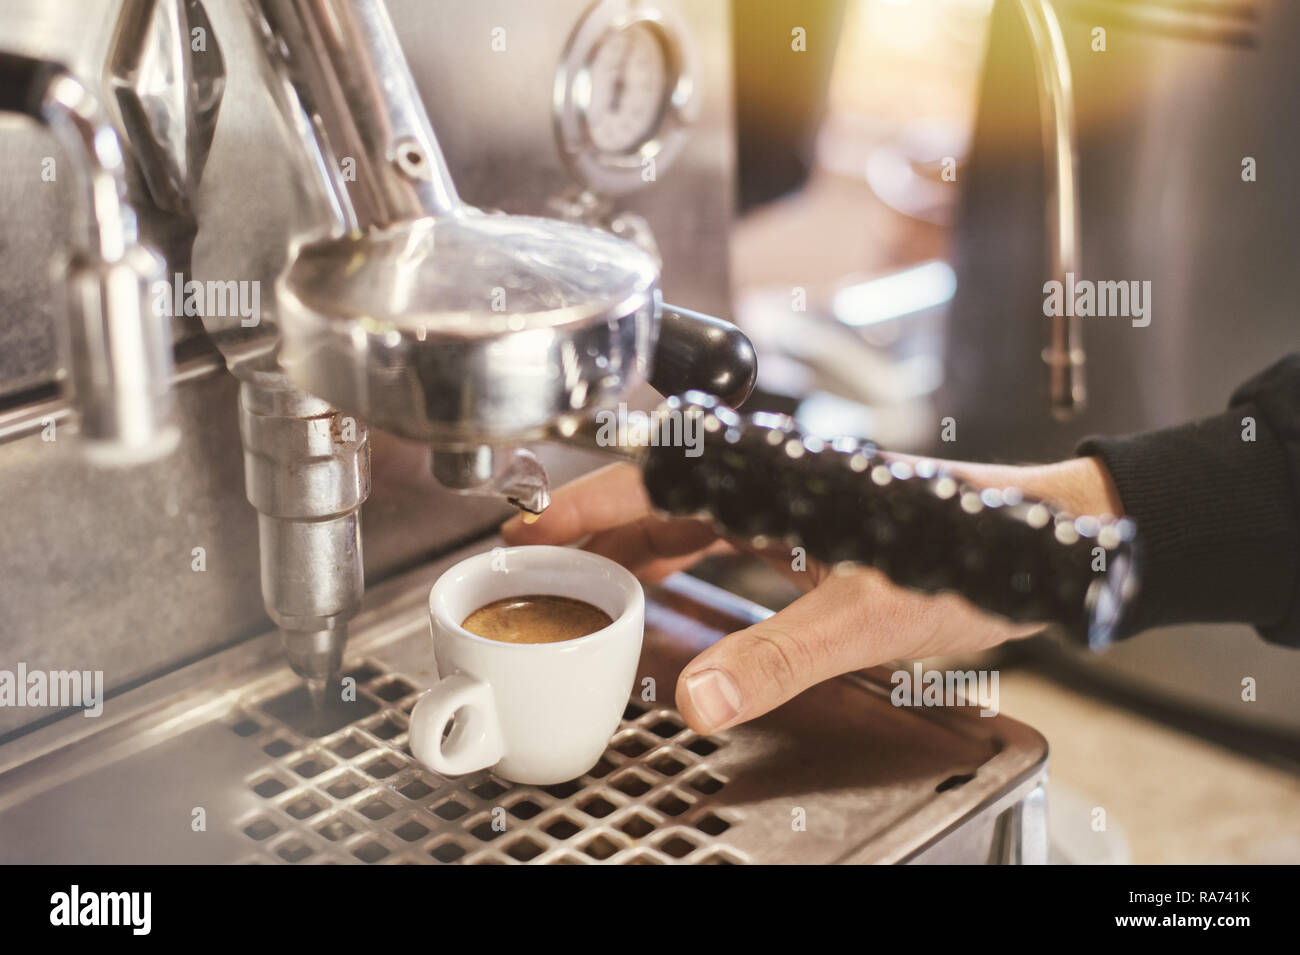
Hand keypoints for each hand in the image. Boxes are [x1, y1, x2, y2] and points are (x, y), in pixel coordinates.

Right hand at [501, 457, 1120, 734]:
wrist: (1048, 541)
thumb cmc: (974, 552)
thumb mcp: (870, 615)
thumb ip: (780, 656)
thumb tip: (700, 698)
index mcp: (780, 480)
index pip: (661, 480)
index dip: (591, 502)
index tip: (535, 523)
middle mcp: (780, 481)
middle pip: (664, 495)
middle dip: (598, 527)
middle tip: (541, 562)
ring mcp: (795, 502)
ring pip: (691, 514)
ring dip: (635, 542)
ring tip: (585, 576)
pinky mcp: (814, 527)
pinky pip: (725, 534)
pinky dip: (683, 556)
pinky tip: (668, 581)